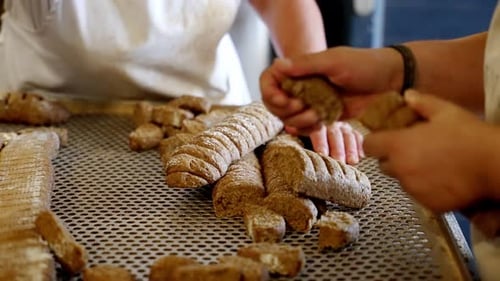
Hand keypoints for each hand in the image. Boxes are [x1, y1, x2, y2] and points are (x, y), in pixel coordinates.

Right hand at [260, 46, 402, 134]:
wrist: (390, 83)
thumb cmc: (364, 65)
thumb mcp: (333, 61)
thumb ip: (305, 65)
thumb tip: (277, 65)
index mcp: (301, 69)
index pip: (270, 80)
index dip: (271, 93)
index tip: (284, 100)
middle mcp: (302, 85)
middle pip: (276, 104)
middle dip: (287, 109)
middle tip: (303, 106)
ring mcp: (312, 102)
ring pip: (290, 118)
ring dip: (300, 120)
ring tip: (317, 114)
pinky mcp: (323, 116)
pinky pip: (306, 128)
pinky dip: (310, 129)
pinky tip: (321, 122)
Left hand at [287, 122, 363, 163]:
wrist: (316, 124)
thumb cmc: (305, 133)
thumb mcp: (299, 131)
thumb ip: (297, 130)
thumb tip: (290, 128)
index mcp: (316, 122)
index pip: (318, 131)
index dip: (321, 142)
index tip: (322, 154)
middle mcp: (330, 122)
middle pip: (335, 134)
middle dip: (338, 149)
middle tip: (339, 162)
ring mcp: (343, 126)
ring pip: (349, 135)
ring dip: (351, 149)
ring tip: (352, 162)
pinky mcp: (352, 131)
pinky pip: (358, 136)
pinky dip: (360, 146)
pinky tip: (362, 156)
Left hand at [364, 90, 494, 212]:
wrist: (494, 166)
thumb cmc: (468, 135)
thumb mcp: (446, 112)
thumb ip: (422, 103)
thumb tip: (407, 95)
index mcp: (398, 145)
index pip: (369, 146)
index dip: (375, 142)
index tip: (385, 140)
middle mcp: (400, 169)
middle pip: (384, 165)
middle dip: (394, 158)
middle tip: (415, 150)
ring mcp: (413, 189)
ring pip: (402, 180)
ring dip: (410, 173)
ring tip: (433, 163)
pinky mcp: (427, 204)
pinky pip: (418, 194)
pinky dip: (425, 188)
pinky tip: (442, 178)